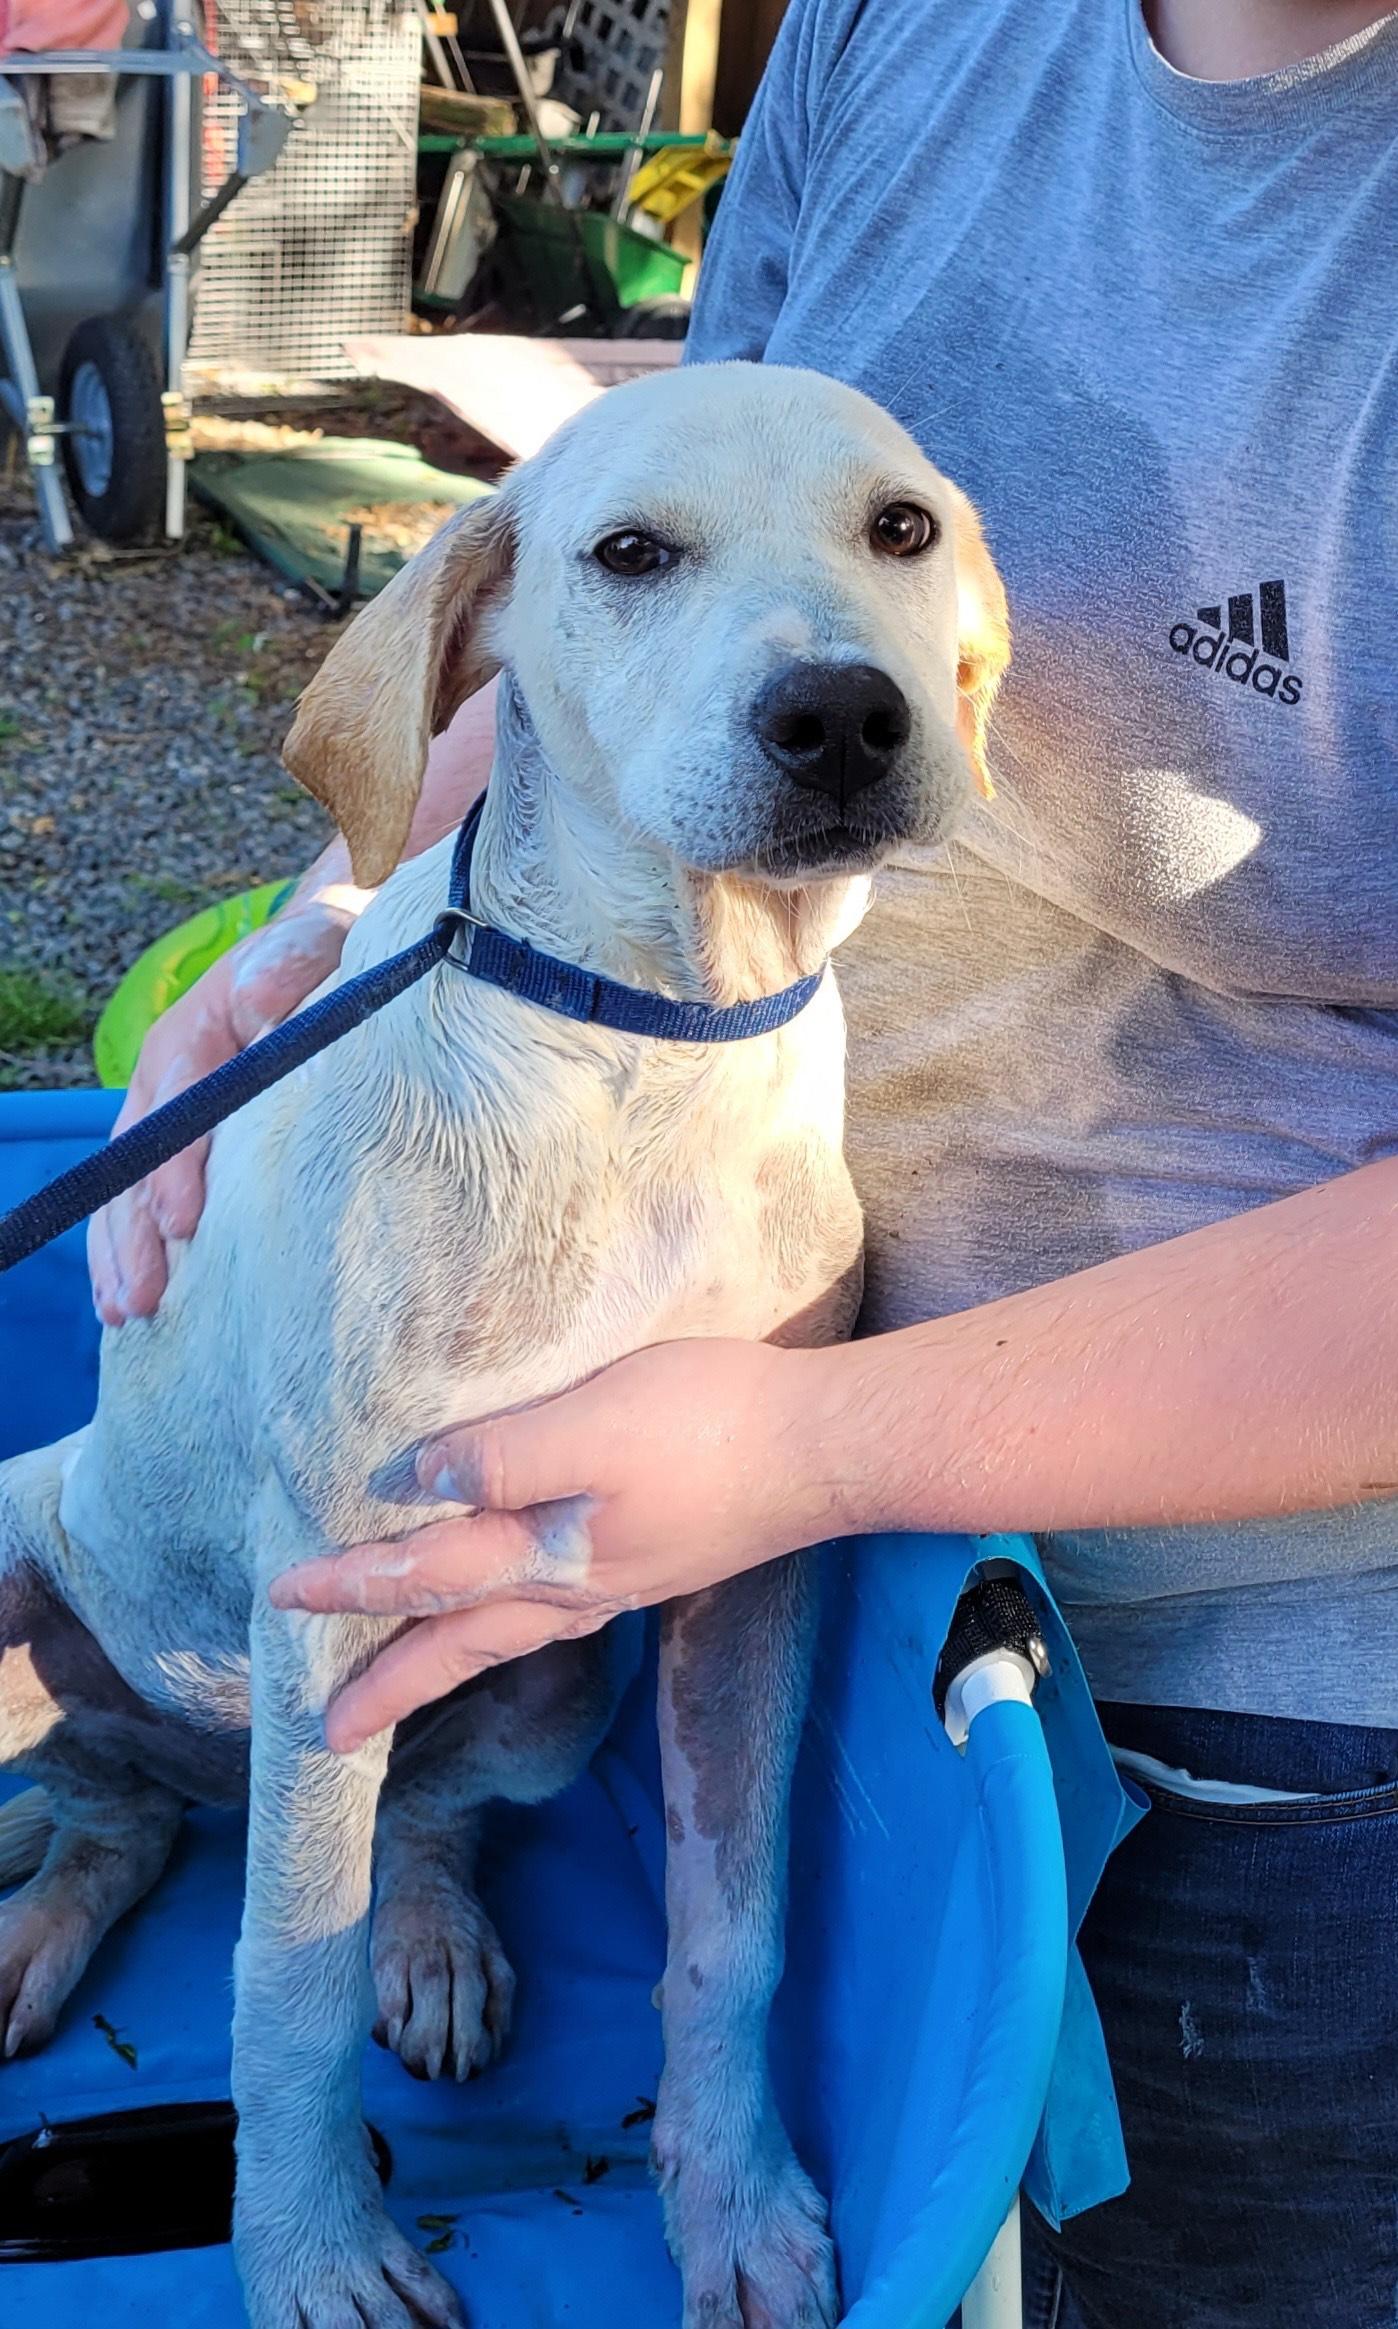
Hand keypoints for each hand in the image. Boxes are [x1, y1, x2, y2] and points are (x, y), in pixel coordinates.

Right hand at [88, 887, 366, 1323]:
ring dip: (125, 1252)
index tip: (182, 1219)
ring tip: (129, 1311)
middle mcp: (171, 1074)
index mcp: (200, 1027)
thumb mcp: (324, 936)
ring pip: (129, 1187)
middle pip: (140, 1157)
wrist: (327, 955)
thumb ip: (295, 956)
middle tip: (146, 1294)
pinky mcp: (185, 1147)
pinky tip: (133, 1305)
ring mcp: (171, 1112)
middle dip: (137, 1230)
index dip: (177, 1163)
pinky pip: (142, 1200)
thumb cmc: (332, 953)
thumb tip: (263, 999)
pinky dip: (134, 1249)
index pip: (179, 1101)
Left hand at [270, 1336, 846, 1751]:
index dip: (354, 1584)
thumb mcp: (592, 1417)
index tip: (285, 1599)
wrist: (823, 1450)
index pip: (426, 1576)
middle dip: (390, 1682)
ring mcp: (615, 1584)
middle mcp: (573, 1585)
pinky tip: (514, 1621)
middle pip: (459, 1640)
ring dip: (442, 1666)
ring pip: (504, 1638)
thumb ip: (500, 1454)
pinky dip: (506, 1633)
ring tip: (400, 1689)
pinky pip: (550, 1620)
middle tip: (328, 1733)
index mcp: (547, 1549)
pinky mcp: (652, 1566)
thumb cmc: (709, 1420)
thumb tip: (415, 1483)